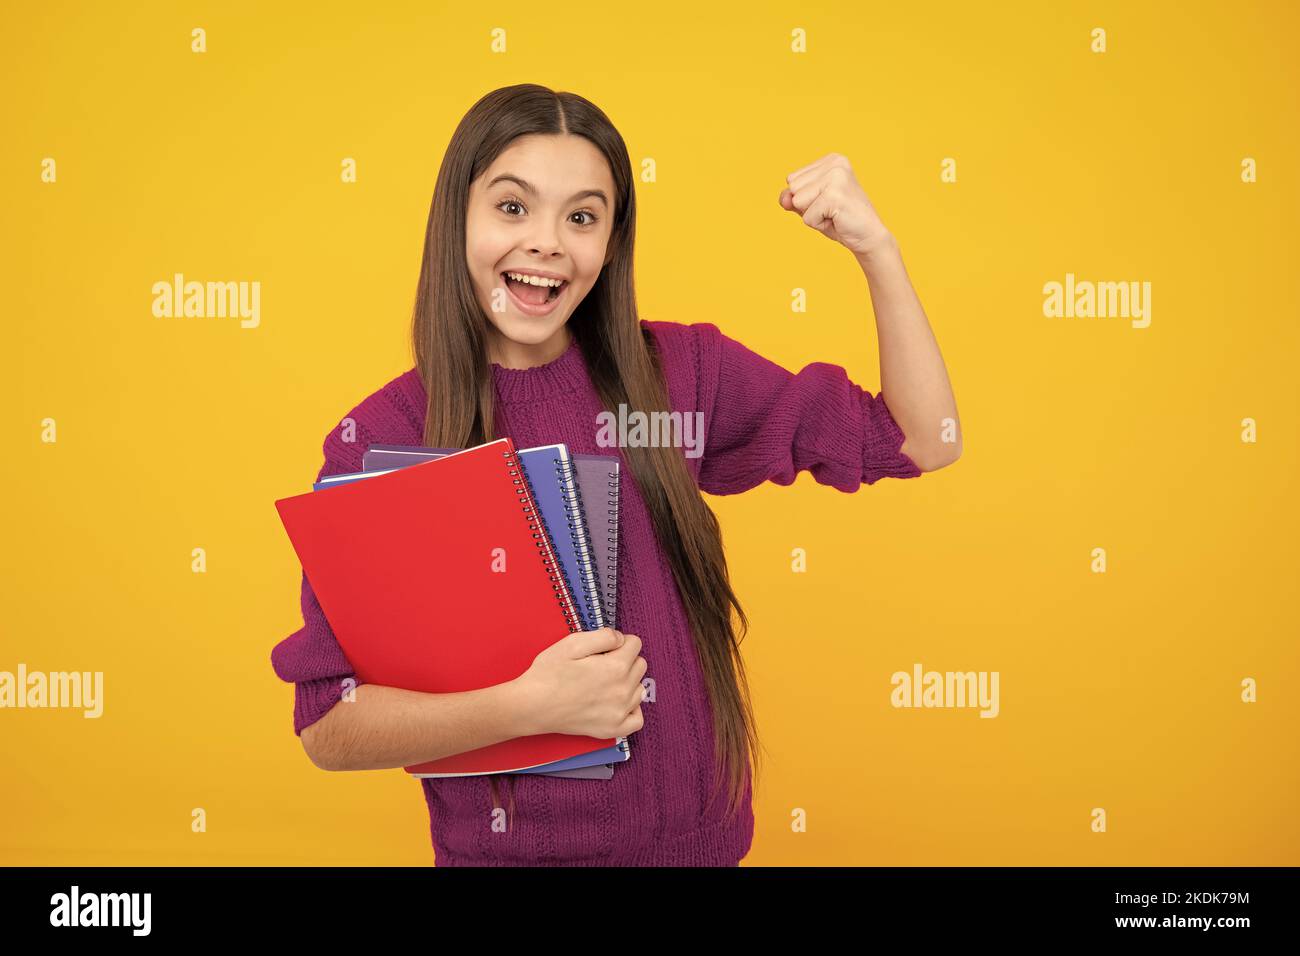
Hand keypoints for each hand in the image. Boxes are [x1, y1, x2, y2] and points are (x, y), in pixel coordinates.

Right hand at [511, 627, 646, 739]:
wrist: (532, 706)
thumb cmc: (548, 674)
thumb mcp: (572, 642)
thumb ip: (604, 636)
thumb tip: (621, 639)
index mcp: (616, 667)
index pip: (635, 643)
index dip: (619, 641)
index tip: (605, 648)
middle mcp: (623, 690)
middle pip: (640, 665)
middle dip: (625, 660)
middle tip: (601, 664)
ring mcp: (620, 712)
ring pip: (639, 689)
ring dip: (628, 682)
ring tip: (604, 684)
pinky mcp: (613, 729)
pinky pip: (637, 719)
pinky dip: (632, 710)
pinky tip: (617, 703)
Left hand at [778, 152, 893, 258]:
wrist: (868, 236)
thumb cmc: (839, 220)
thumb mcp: (811, 205)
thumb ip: (792, 198)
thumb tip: (783, 198)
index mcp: (831, 159)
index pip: (792, 179)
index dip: (805, 198)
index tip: (827, 202)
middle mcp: (835, 162)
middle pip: (793, 188)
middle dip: (807, 206)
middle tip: (831, 210)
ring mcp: (836, 177)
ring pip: (797, 201)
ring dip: (812, 215)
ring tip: (833, 214)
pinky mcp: (835, 195)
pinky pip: (807, 217)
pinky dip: (818, 224)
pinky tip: (837, 220)